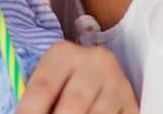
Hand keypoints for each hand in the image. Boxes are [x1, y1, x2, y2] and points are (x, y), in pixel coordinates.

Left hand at [16, 41, 138, 113]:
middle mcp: (94, 62)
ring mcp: (117, 82)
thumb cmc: (63, 82)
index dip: (30, 111)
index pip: (43, 87)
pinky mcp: (132, 103)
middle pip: (72, 105)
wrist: (98, 74)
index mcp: (63, 53)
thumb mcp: (48, 81)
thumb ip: (36, 97)